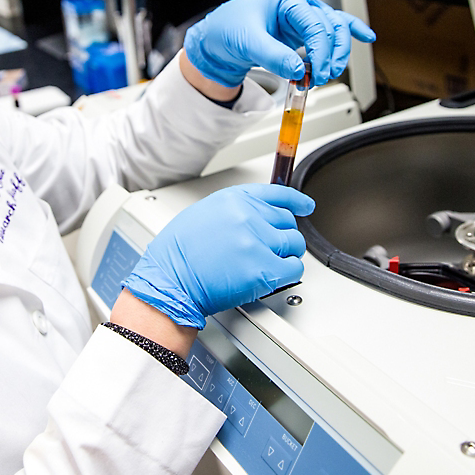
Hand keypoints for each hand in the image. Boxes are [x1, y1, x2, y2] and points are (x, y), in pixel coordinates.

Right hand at [121, 184, 313, 328]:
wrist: (169, 281)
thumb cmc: (179, 254)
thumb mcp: (204, 215)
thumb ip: (235, 212)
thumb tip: (257, 217)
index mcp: (234, 200)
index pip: (276, 193)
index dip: (295, 201)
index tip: (305, 206)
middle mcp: (248, 216)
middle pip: (287, 221)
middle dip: (282, 235)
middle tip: (267, 249)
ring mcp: (256, 242)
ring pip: (294, 244)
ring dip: (286, 254)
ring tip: (266, 263)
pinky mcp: (263, 269)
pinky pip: (294, 268)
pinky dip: (288, 273)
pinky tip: (272, 275)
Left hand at [183, 0, 375, 88]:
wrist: (216, 41)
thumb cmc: (227, 30)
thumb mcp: (247, 42)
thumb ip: (274, 55)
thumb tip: (299, 70)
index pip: (316, 23)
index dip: (321, 51)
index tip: (317, 73)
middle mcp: (299, 6)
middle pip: (332, 27)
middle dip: (332, 54)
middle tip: (322, 77)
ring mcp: (302, 20)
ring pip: (335, 31)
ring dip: (337, 54)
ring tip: (327, 74)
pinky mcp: (302, 34)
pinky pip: (330, 32)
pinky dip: (348, 35)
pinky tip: (365, 37)